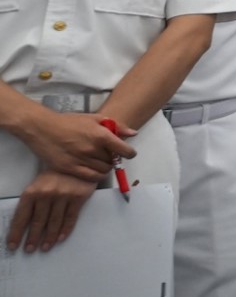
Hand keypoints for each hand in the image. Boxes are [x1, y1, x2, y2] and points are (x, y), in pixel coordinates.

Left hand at [6, 170, 96, 252]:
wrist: (78, 163)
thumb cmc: (55, 176)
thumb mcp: (38, 185)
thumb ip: (32, 202)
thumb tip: (26, 225)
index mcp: (32, 191)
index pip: (21, 216)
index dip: (16, 232)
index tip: (12, 245)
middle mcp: (46, 194)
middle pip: (38, 221)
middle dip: (32, 238)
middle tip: (29, 250)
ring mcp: (63, 196)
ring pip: (54, 222)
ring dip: (48, 237)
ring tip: (45, 248)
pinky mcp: (78, 198)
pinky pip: (71, 218)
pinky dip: (65, 230)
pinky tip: (60, 239)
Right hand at [17, 111, 133, 180]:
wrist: (42, 128)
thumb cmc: (69, 121)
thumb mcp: (93, 118)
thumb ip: (115, 126)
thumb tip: (133, 133)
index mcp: (100, 135)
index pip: (125, 150)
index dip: (129, 153)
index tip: (127, 153)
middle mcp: (92, 149)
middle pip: (113, 161)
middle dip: (113, 158)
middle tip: (107, 154)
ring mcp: (81, 160)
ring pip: (104, 170)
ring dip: (105, 167)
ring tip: (99, 161)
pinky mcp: (70, 168)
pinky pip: (91, 178)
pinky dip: (97, 175)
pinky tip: (94, 169)